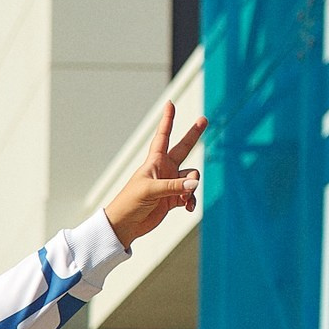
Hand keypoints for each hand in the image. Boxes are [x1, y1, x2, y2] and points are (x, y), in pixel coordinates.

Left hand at [104, 103, 204, 247]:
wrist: (125, 225)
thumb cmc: (130, 203)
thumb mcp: (151, 191)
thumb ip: (174, 186)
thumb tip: (195, 184)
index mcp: (154, 162)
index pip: (163, 137)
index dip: (167, 121)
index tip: (170, 104)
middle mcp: (165, 169)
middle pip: (184, 148)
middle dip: (193, 135)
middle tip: (204, 119)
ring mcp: (171, 184)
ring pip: (191, 177)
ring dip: (191, 187)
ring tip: (185, 198)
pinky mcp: (173, 199)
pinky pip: (190, 194)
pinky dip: (191, 200)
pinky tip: (188, 207)